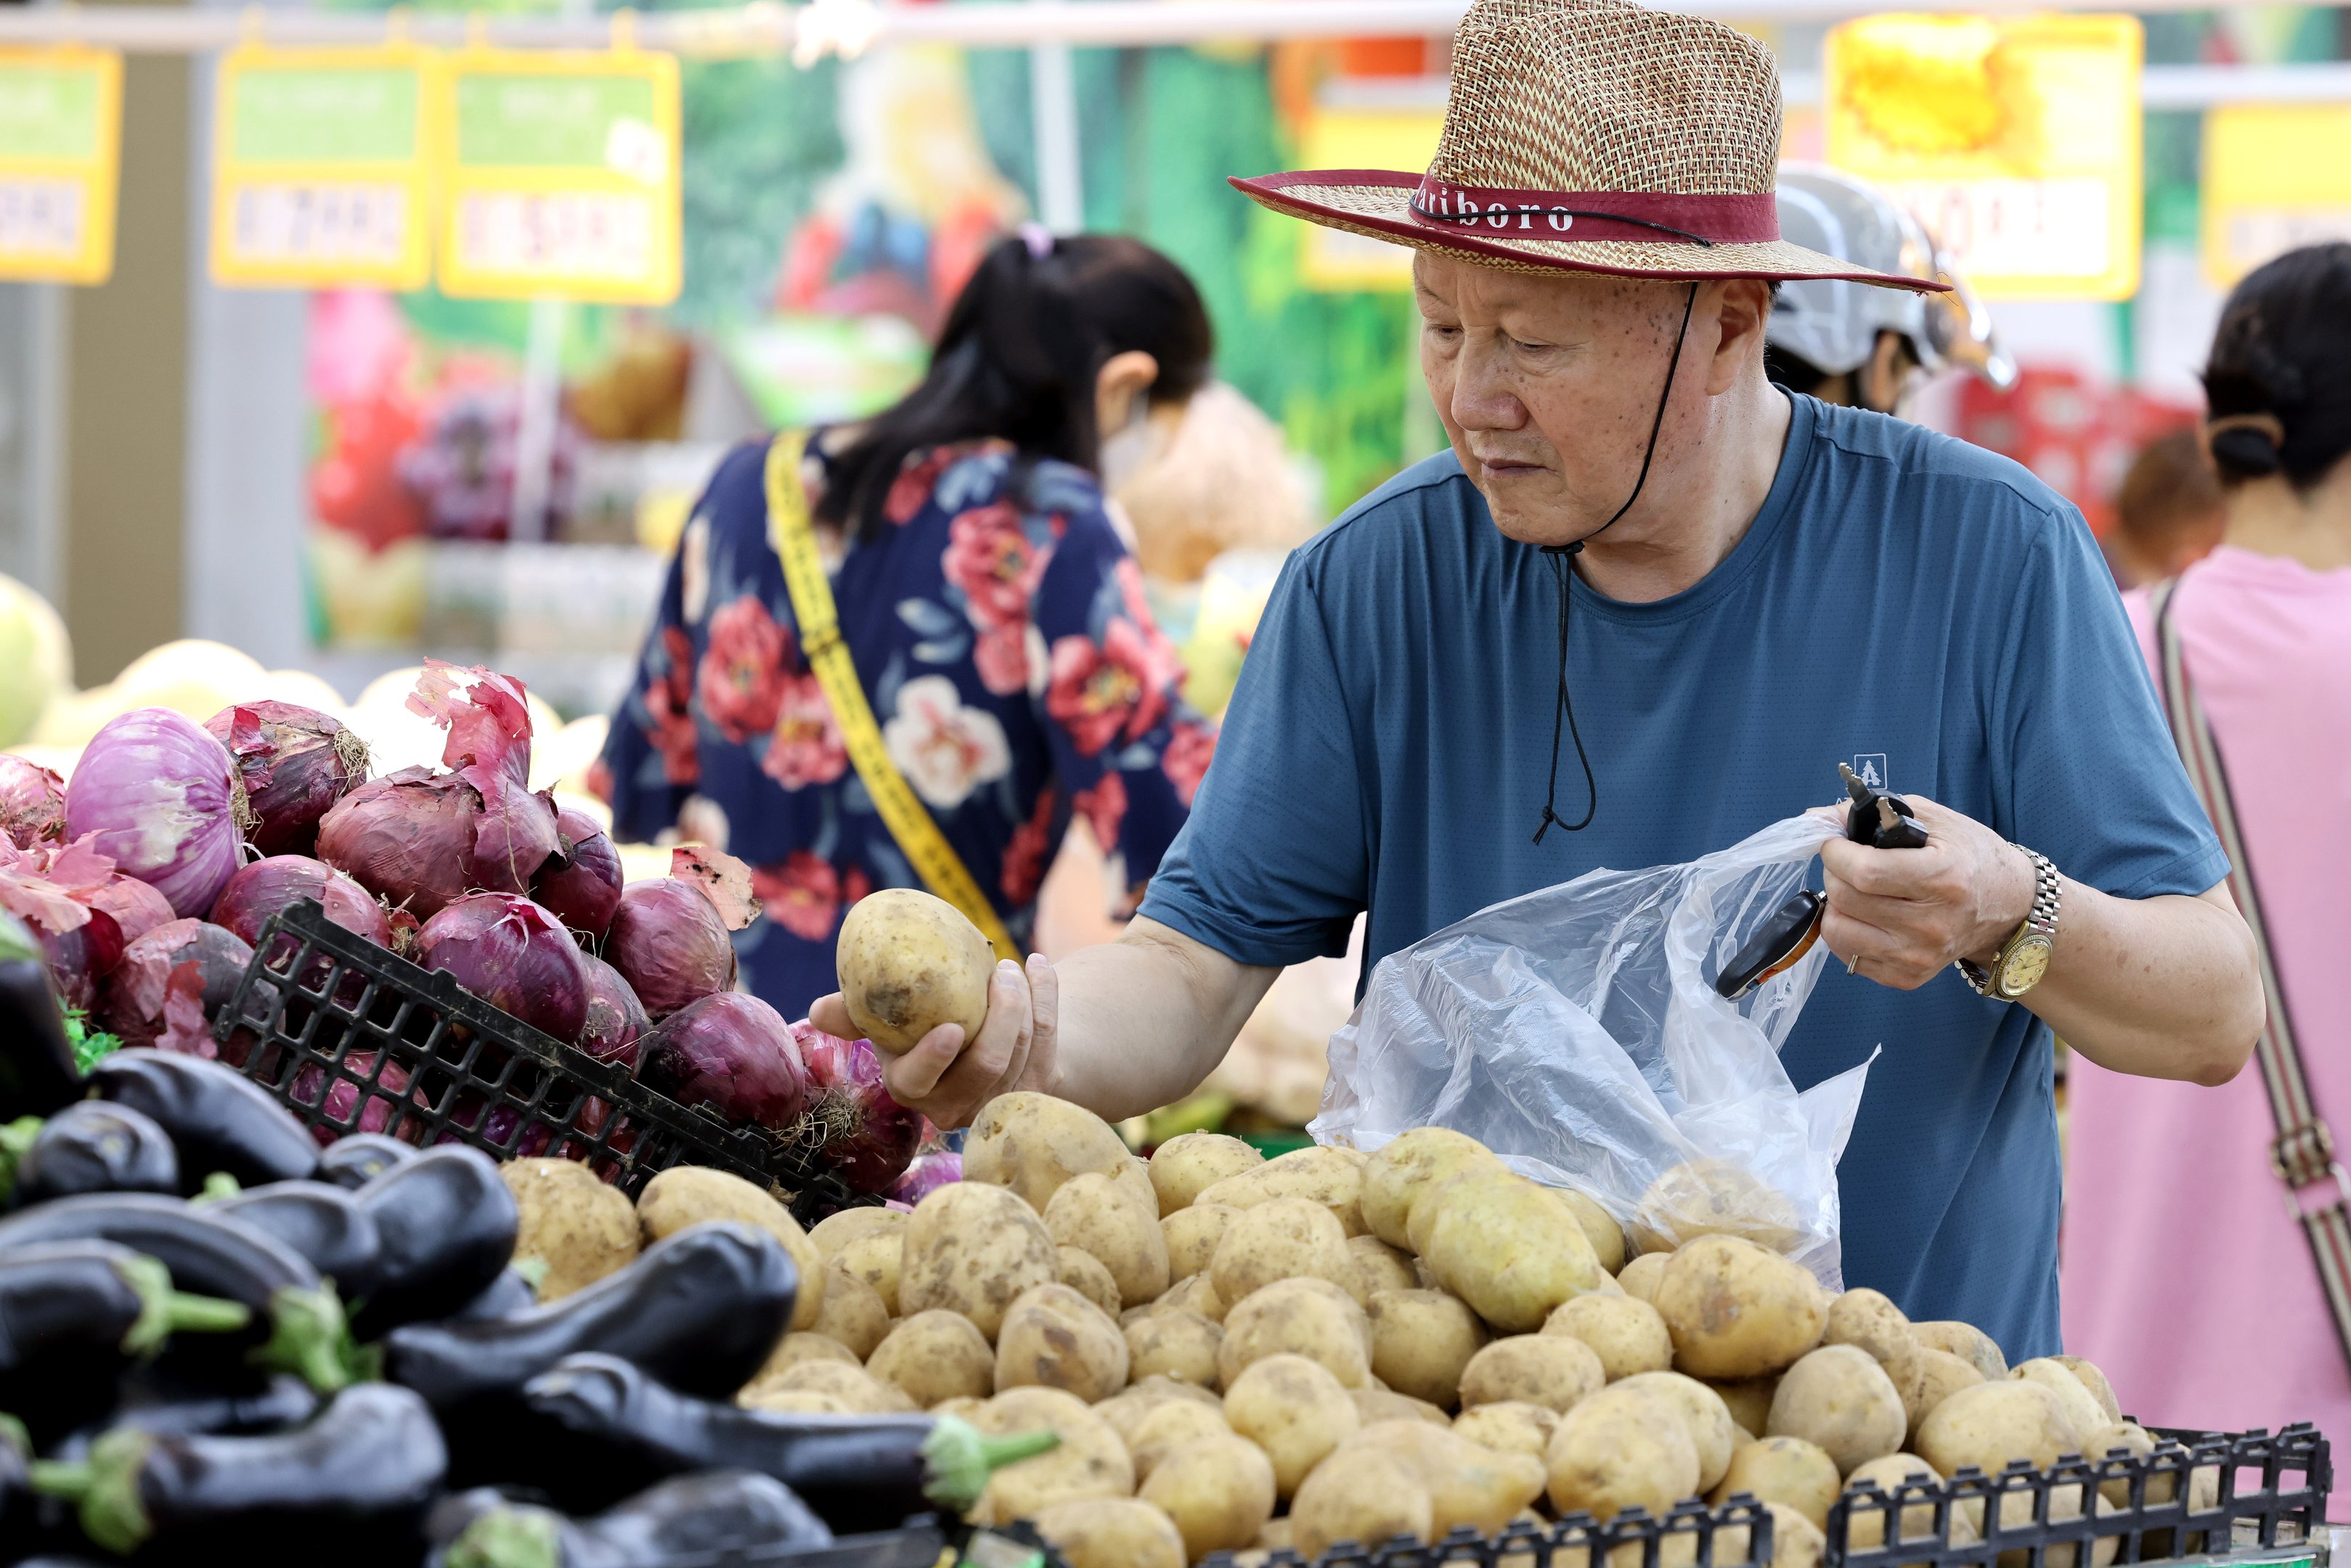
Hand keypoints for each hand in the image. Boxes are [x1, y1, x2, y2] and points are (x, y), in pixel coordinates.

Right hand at [808, 954, 1060, 1128]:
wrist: (977, 1044)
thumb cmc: (919, 1028)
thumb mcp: (884, 1024)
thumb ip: (852, 1015)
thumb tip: (817, 1013)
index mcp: (911, 1088)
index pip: (918, 1081)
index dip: (933, 1059)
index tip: (950, 1026)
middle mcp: (957, 1104)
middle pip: (987, 1065)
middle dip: (1002, 1014)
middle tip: (1000, 970)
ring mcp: (1000, 1098)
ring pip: (1024, 1048)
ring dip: (1025, 999)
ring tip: (1013, 966)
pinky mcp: (1038, 1086)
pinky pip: (1049, 1038)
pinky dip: (1048, 995)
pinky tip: (1038, 965)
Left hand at [1816, 796, 2035, 989]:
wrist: (2010, 907)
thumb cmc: (1972, 857)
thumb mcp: (1935, 820)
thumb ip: (1876, 813)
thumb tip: (1818, 816)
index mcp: (1942, 879)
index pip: (1866, 872)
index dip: (1836, 854)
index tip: (1834, 843)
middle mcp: (1931, 924)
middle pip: (1847, 900)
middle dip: (1833, 874)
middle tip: (1844, 864)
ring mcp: (1919, 956)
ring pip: (1839, 932)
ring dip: (1834, 905)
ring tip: (1853, 891)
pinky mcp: (1909, 977)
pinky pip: (1849, 957)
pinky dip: (1846, 932)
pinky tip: (1864, 916)